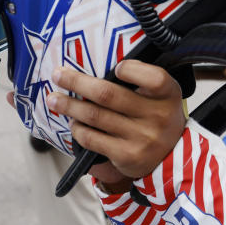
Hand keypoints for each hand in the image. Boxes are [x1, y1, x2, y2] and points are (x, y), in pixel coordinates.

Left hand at [45, 61, 186, 188]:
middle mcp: (157, 116)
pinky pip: (93, 139)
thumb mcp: (162, 97)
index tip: (116, 67)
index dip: (133, 70)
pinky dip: (79, 129)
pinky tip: (74, 123)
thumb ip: (143, 81)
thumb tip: (99, 67)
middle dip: (78, 82)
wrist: (171, 158)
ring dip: (70, 106)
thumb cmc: (158, 117)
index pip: (154, 78)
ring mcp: (141, 137)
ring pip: (95, 116)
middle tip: (58, 75)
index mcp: (168, 95)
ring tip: (54, 99)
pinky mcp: (127, 156)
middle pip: (109, 94)